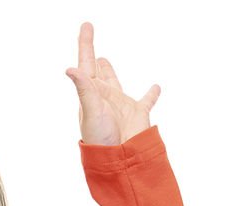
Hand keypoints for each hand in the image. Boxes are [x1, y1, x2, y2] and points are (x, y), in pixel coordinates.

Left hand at [65, 22, 159, 145]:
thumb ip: (84, 89)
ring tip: (105, 59)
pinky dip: (152, 94)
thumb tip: (70, 70)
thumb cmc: (101, 139)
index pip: (86, 63)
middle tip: (88, 38)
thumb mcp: (91, 112)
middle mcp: (105, 97)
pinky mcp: (138, 114)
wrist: (121, 160)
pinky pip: (146, 101)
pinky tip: (156, 87)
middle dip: (91, 54)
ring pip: (115, 83)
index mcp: (92, 93)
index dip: (85, 43)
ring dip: (110, 72)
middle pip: (97, 70)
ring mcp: (121, 105)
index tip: (86, 25)